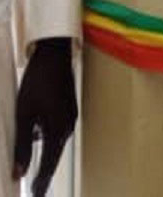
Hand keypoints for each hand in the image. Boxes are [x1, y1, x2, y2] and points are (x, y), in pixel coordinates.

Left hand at [13, 38, 75, 196]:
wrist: (55, 54)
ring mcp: (69, 117)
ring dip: (47, 158)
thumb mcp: (24, 114)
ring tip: (38, 174)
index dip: (42, 182)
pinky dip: (48, 143)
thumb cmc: (38, 81)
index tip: (37, 195)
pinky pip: (57, 132)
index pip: (49, 164)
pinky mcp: (67, 110)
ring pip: (56, 144)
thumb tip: (20, 170)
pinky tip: (39, 144)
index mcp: (58, 129)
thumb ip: (23, 144)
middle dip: (45, 174)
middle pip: (55, 156)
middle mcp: (67, 126)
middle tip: (37, 190)